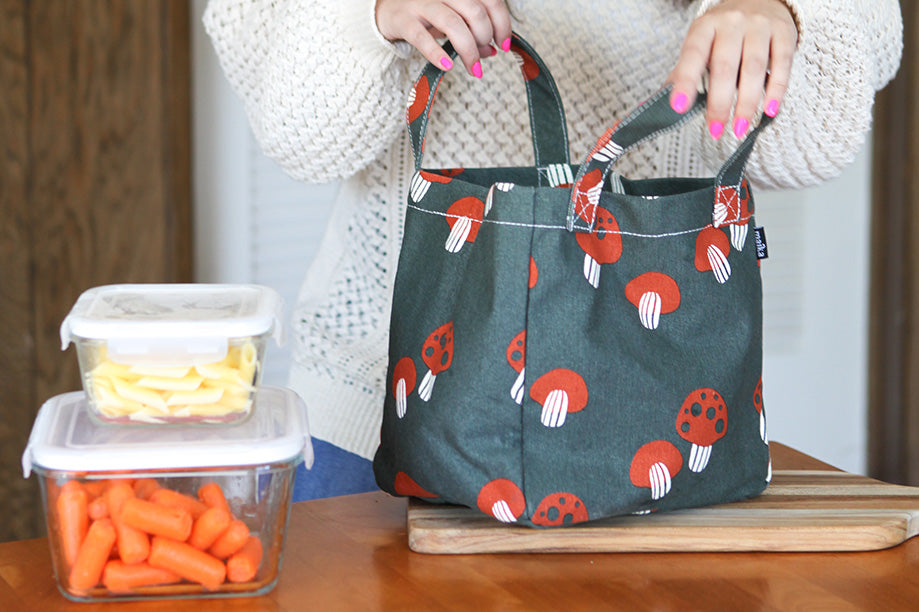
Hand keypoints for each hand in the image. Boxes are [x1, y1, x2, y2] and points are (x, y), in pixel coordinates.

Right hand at [376, 0, 511, 77]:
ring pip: (453, 24)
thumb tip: (493, 51)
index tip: (504, 44)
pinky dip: (438, 53)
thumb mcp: (453, 20)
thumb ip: (472, 32)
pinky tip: (447, 66)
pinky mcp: (404, 20)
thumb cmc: (425, 14)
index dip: (502, 23)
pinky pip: (423, 38)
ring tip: (473, 68)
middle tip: (483, 55)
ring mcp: (421, 3)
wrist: (385, 10)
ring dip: (469, 50)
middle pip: (475, 11)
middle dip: (485, 38)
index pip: (490, 0)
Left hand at [668, 0, 796, 138]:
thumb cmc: (722, 35)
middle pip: (725, 67)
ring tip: (740, 128)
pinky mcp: (785, 32)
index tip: (678, 107)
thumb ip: (681, 77)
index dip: (685, 81)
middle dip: (719, 103)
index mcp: (704, 27)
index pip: (692, 55)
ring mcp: (759, 25)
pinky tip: (768, 111)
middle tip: (715, 131)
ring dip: (747, 103)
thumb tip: (649, 110)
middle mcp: (731, 23)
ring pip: (755, 68)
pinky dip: (776, 90)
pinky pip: (782, 64)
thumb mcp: (699, 47)